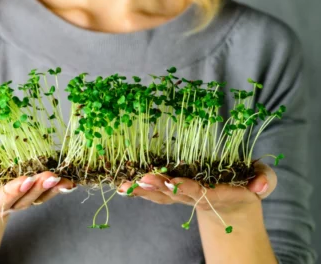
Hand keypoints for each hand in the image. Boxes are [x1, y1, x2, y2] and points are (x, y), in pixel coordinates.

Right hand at [0, 143, 76, 217]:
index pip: (1, 197)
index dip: (14, 190)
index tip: (27, 179)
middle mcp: (4, 202)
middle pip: (23, 200)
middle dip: (37, 188)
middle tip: (50, 177)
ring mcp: (20, 198)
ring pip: (37, 198)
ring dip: (51, 189)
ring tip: (63, 179)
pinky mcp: (32, 191)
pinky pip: (46, 193)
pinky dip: (58, 188)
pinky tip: (69, 182)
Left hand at [117, 162, 276, 213]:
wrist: (232, 207)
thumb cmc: (247, 186)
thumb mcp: (262, 181)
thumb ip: (265, 181)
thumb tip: (259, 186)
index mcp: (216, 193)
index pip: (200, 191)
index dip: (187, 187)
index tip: (174, 182)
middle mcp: (194, 196)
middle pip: (174, 194)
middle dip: (157, 187)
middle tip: (141, 179)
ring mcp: (181, 196)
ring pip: (159, 195)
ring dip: (142, 190)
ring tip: (124, 185)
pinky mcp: (173, 192)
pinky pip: (154, 192)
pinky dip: (139, 189)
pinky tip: (121, 186)